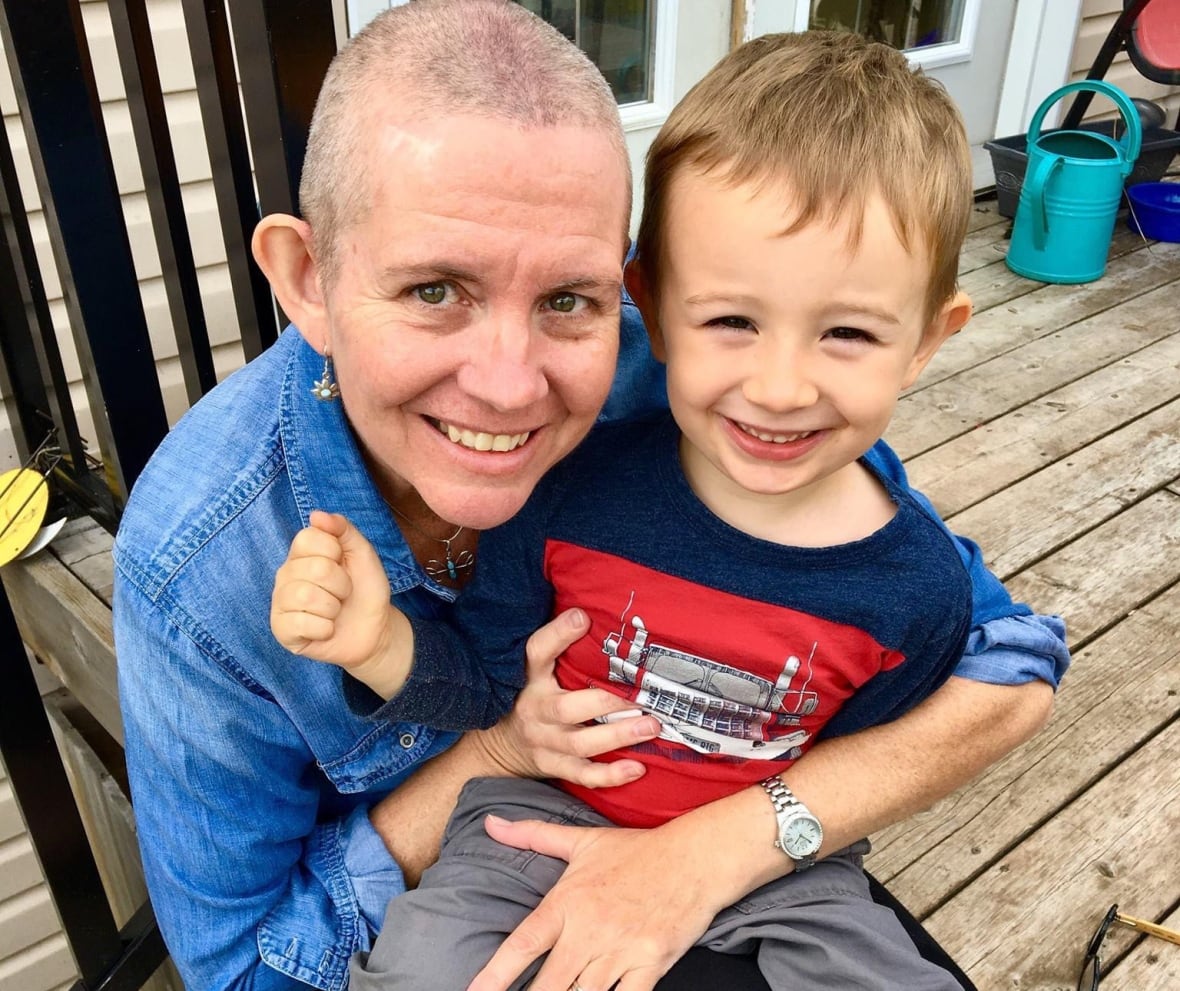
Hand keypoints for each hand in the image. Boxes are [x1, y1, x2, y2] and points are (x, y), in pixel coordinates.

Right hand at [270, 511, 408, 695]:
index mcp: (302, 553)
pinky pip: (301, 624)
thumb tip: (316, 515)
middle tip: (343, 593)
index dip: (335, 552)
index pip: (308, 538)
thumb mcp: (363, 554)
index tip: (343, 564)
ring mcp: (280, 602)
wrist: (374, 630)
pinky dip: (324, 628)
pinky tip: (326, 629)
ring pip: (306, 596)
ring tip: (335, 611)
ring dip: (333, 607)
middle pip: (315, 569)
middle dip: (341, 584)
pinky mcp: (281, 630)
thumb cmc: (365, 590)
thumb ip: (343, 529)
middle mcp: (286, 574)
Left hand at [467, 816, 721, 990]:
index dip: (495, 975)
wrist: (695, 857)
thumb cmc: (636, 851)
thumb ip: (532, 835)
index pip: (523, 944)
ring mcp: (621, 951)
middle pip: (549, 985)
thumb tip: (490, 823)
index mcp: (568, 902)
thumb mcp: (580, 840)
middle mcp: (590, 930)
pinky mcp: (650, 966)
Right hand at [471, 607, 660, 787]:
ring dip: (617, 736)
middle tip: (644, 696)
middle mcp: (534, 709)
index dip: (558, 634)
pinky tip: (637, 769)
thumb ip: (560, 642)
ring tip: (651, 727)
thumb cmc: (530, 693)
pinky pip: (581, 774)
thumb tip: (591, 611)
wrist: (497, 744)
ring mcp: (543, 741)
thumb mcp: (536, 665)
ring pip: (580, 743)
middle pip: (567, 708)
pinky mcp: (552, 766)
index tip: (583, 618)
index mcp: (529, 676)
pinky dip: (609, 776)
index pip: (537, 651)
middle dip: (607, 702)